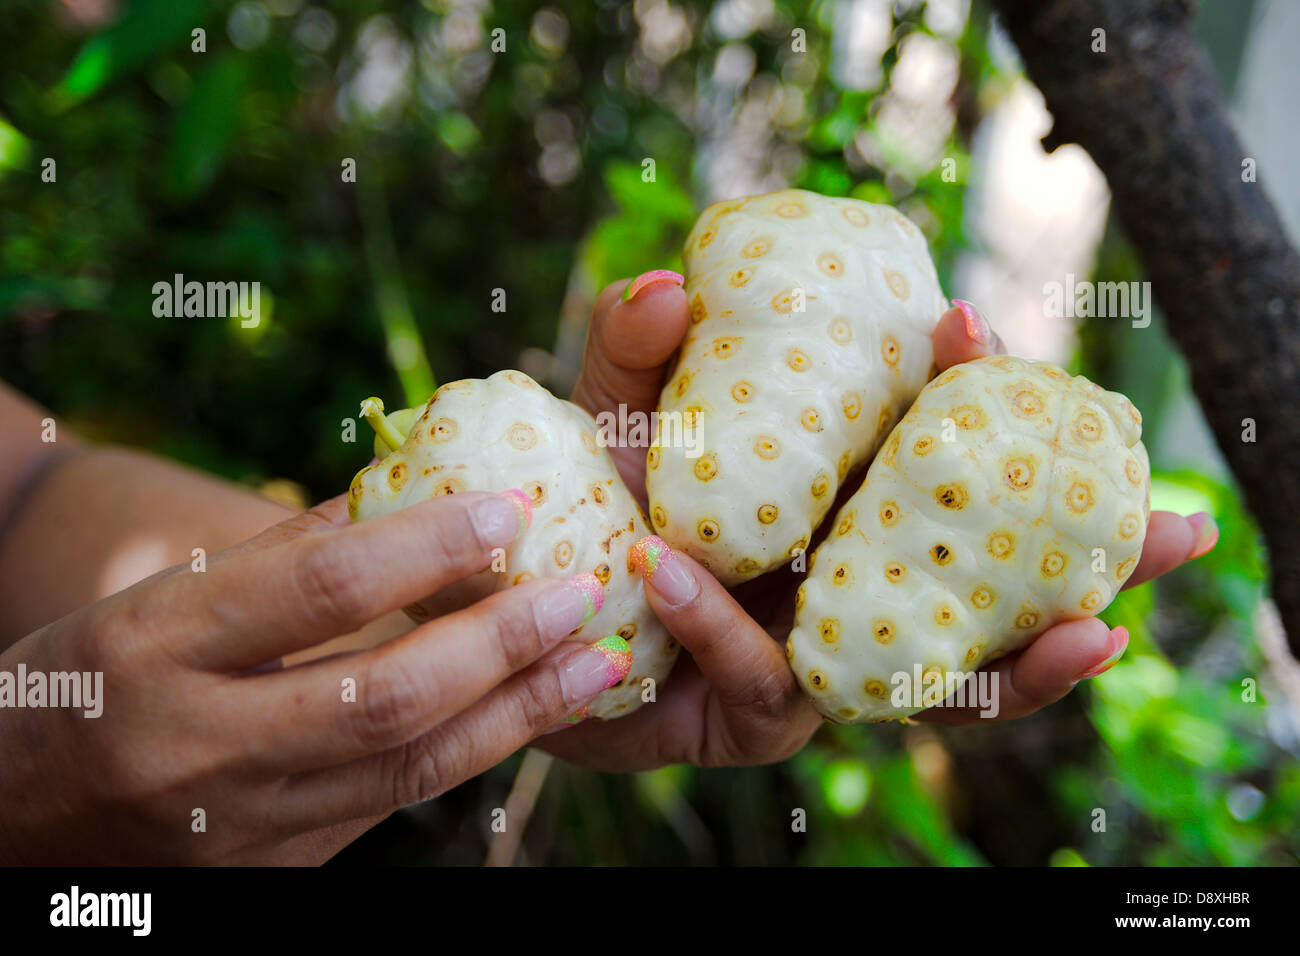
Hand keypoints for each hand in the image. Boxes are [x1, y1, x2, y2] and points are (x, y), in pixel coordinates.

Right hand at [0, 491, 626, 862]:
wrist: (9, 822)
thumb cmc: (81, 685)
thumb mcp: (150, 601)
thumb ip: (280, 557)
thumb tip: (407, 495)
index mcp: (155, 646)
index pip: (320, 587)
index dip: (430, 544)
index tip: (512, 505)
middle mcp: (198, 743)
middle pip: (386, 695)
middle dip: (503, 642)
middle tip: (585, 589)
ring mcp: (240, 823)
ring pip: (410, 767)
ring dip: (520, 710)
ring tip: (598, 659)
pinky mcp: (277, 869)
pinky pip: (396, 803)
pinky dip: (473, 749)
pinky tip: (530, 708)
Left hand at [544, 279, 1217, 770]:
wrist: (526, 613)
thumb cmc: (594, 504)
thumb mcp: (614, 415)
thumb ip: (637, 353)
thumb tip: (672, 283)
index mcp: (845, 496)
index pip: (939, 452)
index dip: (977, 402)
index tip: (969, 329)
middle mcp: (853, 576)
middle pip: (993, 572)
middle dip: (1092, 555)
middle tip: (1181, 526)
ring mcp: (820, 651)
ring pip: (937, 668)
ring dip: (1018, 661)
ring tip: (1088, 631)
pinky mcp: (758, 715)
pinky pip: (766, 679)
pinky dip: (732, 631)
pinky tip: (674, 571)